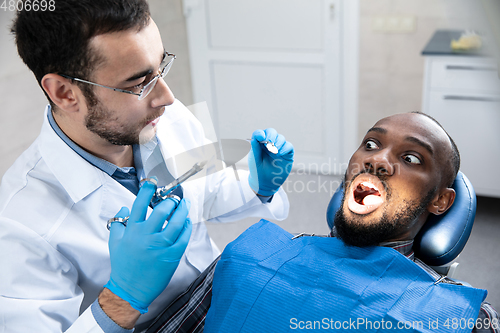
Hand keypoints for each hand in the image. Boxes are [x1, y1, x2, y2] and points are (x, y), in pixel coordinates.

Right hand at [105, 180, 191, 313]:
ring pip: (176, 222)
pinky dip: (187, 227)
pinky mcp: (172, 255)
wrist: (129, 289)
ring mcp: (160, 246)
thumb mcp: (114, 242)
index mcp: (132, 230)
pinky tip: (188, 222)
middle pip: (162, 211)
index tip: (153, 181)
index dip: (147, 190)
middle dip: (170, 201)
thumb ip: (119, 223)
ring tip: (185, 204)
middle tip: (174, 198)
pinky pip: (183, 237)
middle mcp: (146, 236)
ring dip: (183, 210)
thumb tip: (124, 207)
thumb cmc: (123, 266)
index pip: (140, 204)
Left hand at [248, 128, 293, 195]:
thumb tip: (257, 135)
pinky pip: (289, 146)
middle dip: (271, 136)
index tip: (260, 137)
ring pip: (281, 138)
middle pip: (272, 132)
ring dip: (278, 143)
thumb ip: (255, 147)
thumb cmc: (258, 170)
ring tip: (274, 151)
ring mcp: (279, 148)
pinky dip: (285, 148)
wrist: (265, 183)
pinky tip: (280, 153)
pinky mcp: (287, 154)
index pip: (261, 133)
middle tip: (269, 143)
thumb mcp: (254, 159)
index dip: (260, 133)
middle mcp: (270, 144)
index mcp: (260, 143)